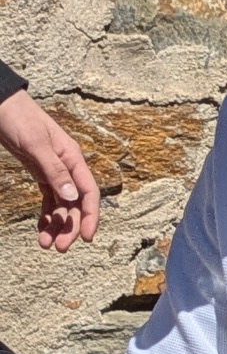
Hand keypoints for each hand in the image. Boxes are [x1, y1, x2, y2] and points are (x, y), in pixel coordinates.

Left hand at [0, 89, 100, 251]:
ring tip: (45, 244)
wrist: (0, 105)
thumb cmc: (18, 118)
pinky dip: (46, 216)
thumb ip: (53, 170)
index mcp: (72, 157)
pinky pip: (48, 200)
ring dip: (56, 226)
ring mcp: (54, 171)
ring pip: (61, 205)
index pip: (88, 192)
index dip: (89, 216)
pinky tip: (41, 230)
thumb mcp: (35, 143)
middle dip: (69, 227)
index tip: (86, 237)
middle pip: (75, 203)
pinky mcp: (40, 173)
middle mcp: (67, 167)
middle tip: (60, 248)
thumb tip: (70, 197)